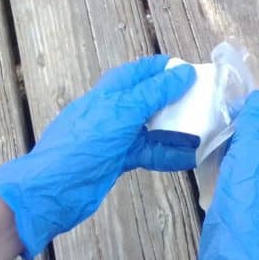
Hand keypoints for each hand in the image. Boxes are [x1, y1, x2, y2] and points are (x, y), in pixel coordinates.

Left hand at [0, 56, 197, 258]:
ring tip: (205, 131)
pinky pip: (149, 152)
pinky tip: (190, 158)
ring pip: (153, 128)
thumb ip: (154, 92)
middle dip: (177, 100)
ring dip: (177, 130)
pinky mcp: (119, 160)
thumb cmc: (85, 143)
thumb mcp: (123, 112)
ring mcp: (116, 137)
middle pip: (151, 99)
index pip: (142, 72)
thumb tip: (184, 72)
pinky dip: (168, 154)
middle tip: (205, 102)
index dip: (166, 69)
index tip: (193, 72)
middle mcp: (115, 110)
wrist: (53, 190)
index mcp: (111, 91)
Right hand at [189, 91, 258, 259]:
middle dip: (254, 120)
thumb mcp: (249, 147)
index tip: (241, 106)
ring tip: (222, 140)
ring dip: (245, 140)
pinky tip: (222, 162)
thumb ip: (255, 120)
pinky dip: (241, 159)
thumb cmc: (247, 192)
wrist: (242, 248)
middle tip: (228, 123)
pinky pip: (255, 168)